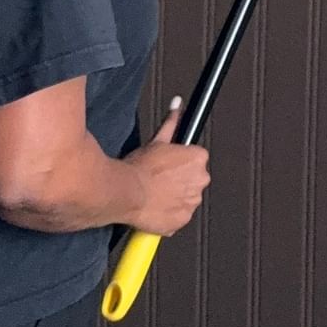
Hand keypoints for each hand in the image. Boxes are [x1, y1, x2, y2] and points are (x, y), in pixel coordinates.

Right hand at [120, 99, 210, 236]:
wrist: (126, 193)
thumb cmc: (139, 168)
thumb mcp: (156, 141)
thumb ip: (171, 124)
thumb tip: (177, 107)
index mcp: (199, 159)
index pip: (197, 159)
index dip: (181, 163)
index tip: (169, 167)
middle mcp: (201, 179)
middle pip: (195, 179)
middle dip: (181, 180)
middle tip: (160, 180)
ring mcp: (193, 201)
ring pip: (188, 198)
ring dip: (176, 197)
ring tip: (156, 194)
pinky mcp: (183, 219)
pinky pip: (180, 215)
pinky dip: (170, 213)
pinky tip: (156, 207)